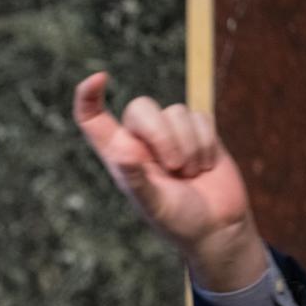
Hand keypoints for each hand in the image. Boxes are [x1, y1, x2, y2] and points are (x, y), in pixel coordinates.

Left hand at [73, 71, 266, 291]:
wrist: (216, 227)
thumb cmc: (178, 220)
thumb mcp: (154, 205)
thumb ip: (137, 179)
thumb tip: (121, 151)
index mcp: (118, 156)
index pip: (92, 119)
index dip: (88, 96)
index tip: (99, 78)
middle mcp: (140, 140)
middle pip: (140, 107)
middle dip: (160, 134)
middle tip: (173, 168)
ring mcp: (170, 133)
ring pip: (176, 112)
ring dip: (188, 146)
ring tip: (189, 175)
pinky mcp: (198, 130)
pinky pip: (200, 117)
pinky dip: (205, 144)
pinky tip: (204, 167)